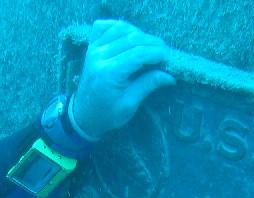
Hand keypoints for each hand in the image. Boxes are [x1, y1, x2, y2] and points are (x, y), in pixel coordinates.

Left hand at [71, 20, 175, 140]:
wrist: (83, 115)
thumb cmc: (107, 114)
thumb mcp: (129, 105)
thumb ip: (148, 85)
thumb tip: (170, 76)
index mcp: (108, 73)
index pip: (138, 54)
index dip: (157, 53)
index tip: (169, 58)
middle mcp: (99, 56)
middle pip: (132, 38)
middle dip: (152, 43)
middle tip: (164, 52)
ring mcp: (93, 49)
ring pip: (120, 28)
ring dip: (139, 33)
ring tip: (149, 46)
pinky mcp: (91, 47)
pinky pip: (104, 27)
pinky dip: (119, 27)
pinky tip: (129, 36)